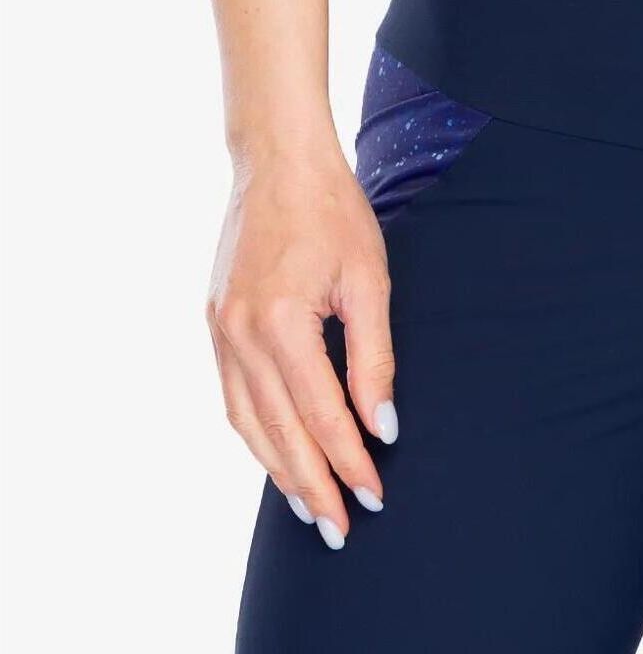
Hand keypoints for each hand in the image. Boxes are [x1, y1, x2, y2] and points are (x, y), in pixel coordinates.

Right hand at [206, 147, 395, 547]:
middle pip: (280, 433)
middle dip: (313, 485)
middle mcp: (240, 335)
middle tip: (341, 527)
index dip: (351, 461)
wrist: (277, 161)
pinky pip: (232, 397)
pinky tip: (277, 454)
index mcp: (282, 323)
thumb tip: (382, 425)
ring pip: (248, 424)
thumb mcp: (368, 278)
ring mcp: (219, 331)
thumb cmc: (333, 211)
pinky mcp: (214, 324)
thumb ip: (374, 356)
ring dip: (279, 470)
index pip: (323, 415)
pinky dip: (255, 434)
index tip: (376, 495)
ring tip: (310, 506)